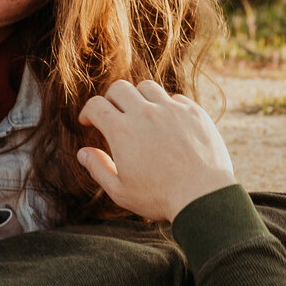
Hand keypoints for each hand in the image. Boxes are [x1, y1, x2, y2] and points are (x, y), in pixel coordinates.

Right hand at [76, 79, 237, 222]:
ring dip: (138, 98)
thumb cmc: (159, 198)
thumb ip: (98, 168)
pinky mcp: (194, 113)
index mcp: (122, 131)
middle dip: (110, 99)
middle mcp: (145, 113)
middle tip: (113, 115)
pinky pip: (175, 98)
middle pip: (120, 88)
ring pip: (147, 87)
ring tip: (140, 115)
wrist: (203, 196)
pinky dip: (167, 106)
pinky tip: (167, 123)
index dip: (88, 112)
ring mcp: (172, 110)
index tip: (88, 122)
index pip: (96, 105)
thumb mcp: (120, 191)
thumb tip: (82, 152)